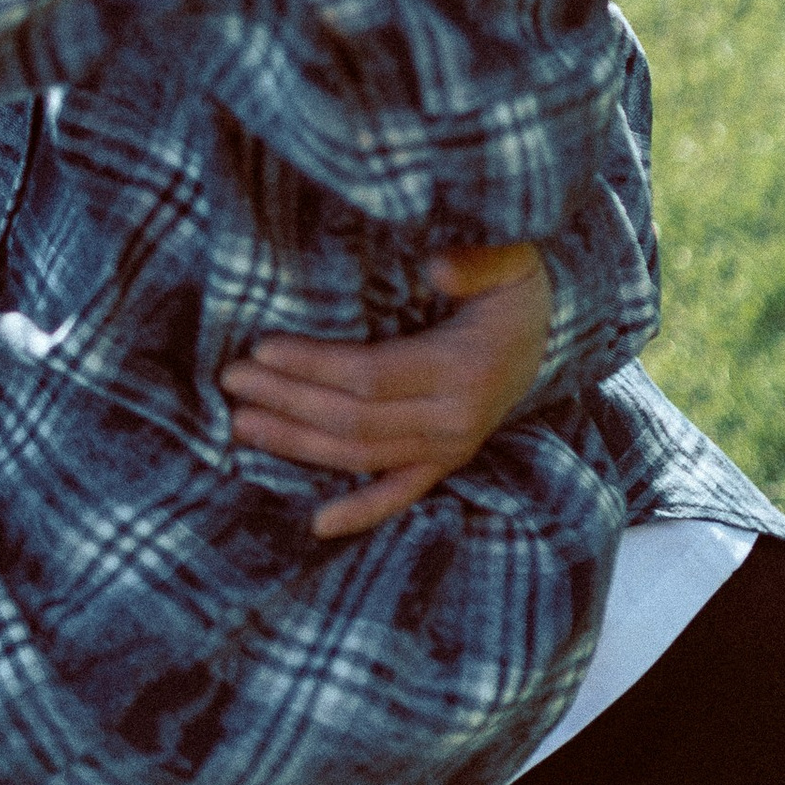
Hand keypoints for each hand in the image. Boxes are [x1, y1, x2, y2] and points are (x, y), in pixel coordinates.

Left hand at [221, 243, 551, 543]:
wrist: (552, 333)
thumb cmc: (518, 290)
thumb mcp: (510, 263)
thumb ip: (479, 260)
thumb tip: (439, 266)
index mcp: (462, 370)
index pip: (371, 375)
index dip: (314, 365)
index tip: (262, 347)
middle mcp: (455, 421)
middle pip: (355, 419)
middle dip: (288, 401)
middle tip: (231, 380)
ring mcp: (450, 449)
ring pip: (361, 456)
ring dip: (297, 445)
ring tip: (240, 425)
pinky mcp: (445, 463)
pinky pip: (400, 494)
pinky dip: (361, 512)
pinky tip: (318, 524)